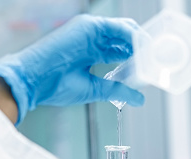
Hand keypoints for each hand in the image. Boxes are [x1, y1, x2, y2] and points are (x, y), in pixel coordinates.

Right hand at [0, 14, 144, 124]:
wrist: (32, 81)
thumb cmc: (53, 85)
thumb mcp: (93, 88)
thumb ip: (116, 90)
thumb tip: (139, 99)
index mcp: (90, 52)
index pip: (121, 51)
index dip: (138, 57)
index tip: (152, 67)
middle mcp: (91, 39)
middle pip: (125, 39)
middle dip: (143, 49)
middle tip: (158, 60)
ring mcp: (90, 31)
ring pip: (124, 31)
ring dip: (142, 43)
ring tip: (155, 55)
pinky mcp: (88, 26)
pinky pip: (118, 29)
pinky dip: (133, 37)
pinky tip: (144, 49)